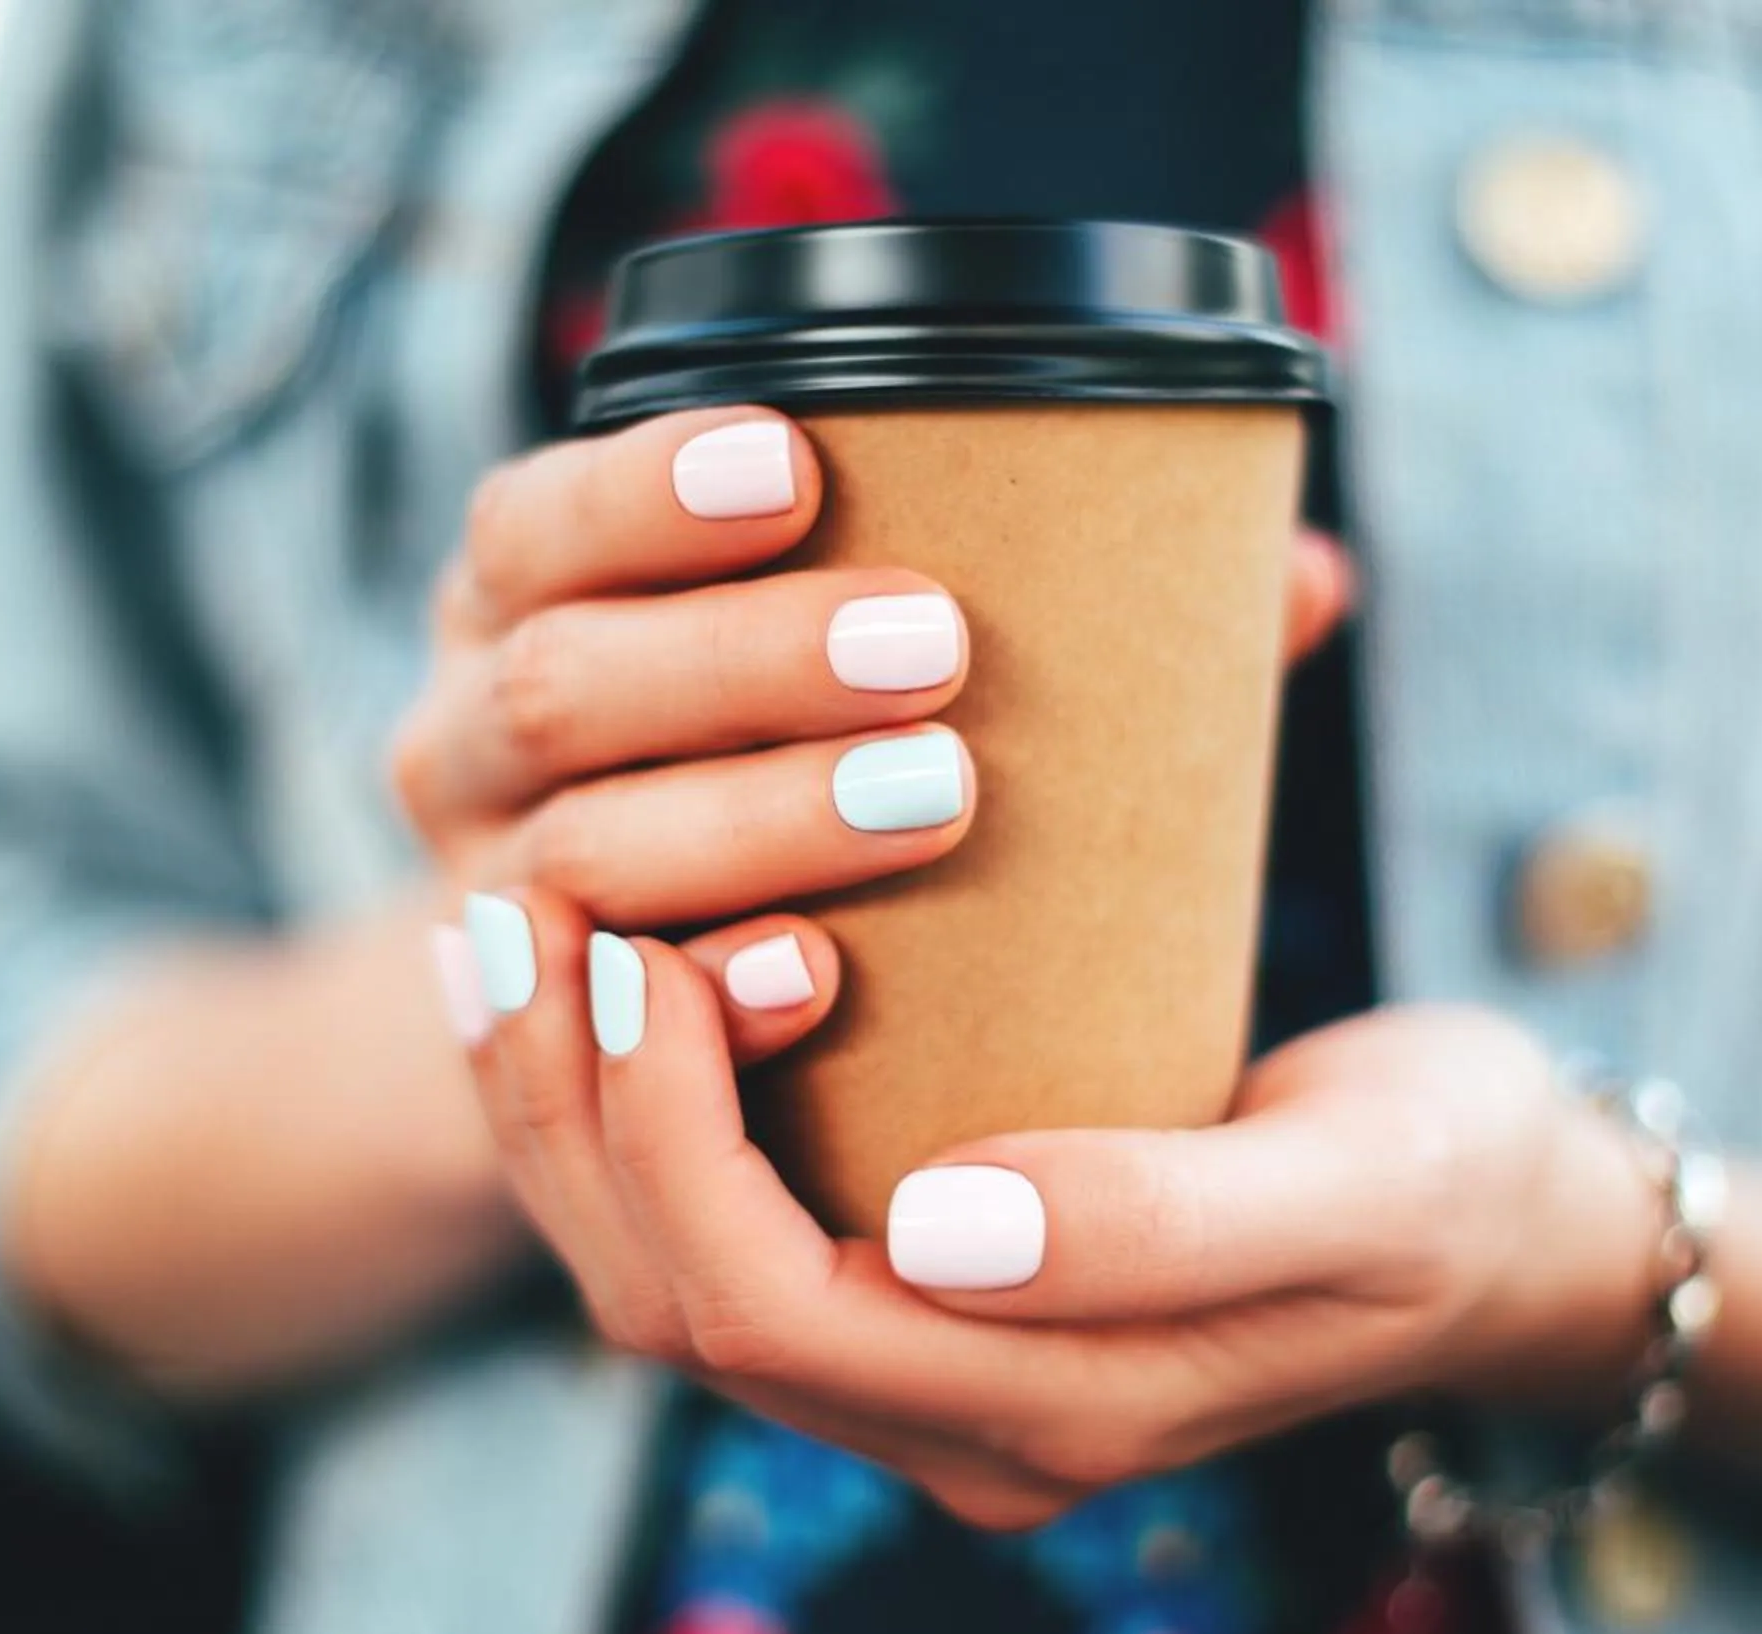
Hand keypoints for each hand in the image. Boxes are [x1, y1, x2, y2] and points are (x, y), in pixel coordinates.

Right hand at [388, 408, 1355, 932]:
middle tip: (933, 648)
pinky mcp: (531, 1043)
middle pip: (561, 686)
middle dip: (742, 660)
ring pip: (573, 858)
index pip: (536, 521)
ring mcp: (480, 895)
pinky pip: (587, 1028)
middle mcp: (461, 739)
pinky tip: (815, 977)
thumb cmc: (789, 773)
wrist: (646, 987)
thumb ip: (1038, 614)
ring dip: (748, 819)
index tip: (797, 461)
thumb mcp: (845, 668)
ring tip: (935, 797)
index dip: (645, 490)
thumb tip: (1299, 576)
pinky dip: (700, 992)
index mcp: (520, 599)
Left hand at [455, 888, 1665, 1530]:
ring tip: (526, 928)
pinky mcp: (923, 1300)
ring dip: (574, 1114)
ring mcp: (932, 1376)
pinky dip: (629, 1119)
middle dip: (578, 1112)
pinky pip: (715, 1236)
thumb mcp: (1360, 1182)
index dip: (669, 1137)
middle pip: (672, 1306)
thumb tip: (940, 1227)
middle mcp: (959, 1425)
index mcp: (1056, 1414)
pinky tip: (602, 984)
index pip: (766, 1307)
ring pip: (663, 1283)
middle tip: (545, 902)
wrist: (1500, 1223)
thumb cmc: (1448, 1176)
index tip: (657, 941)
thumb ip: (1166, 1225)